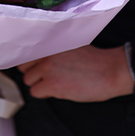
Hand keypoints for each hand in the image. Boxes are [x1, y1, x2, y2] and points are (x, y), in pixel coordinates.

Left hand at [17, 45, 134, 101]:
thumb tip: (39, 59)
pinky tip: (59, 90)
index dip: (31, 61)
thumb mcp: (72, 46)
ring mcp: (47, 68)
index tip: (37, 66)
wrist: (111, 71)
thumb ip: (54, 50)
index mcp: (51, 42)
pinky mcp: (51, 84)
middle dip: (33, 73)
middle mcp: (46, 53)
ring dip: (39, 84)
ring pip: (28, 80)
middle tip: (47, 77)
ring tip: (56, 84)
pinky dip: (45, 94)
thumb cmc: (96, 61)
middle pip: (23, 66)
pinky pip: (35, 92)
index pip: (26, 51)